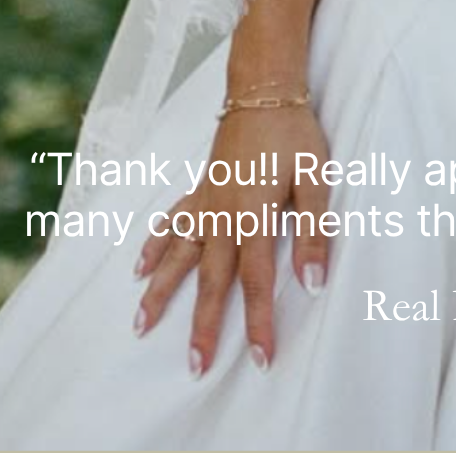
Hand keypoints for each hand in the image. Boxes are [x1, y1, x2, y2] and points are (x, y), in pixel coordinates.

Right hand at [132, 102, 332, 377]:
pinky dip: (155, 243)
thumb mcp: (316, 178)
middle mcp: (223, 213)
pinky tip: (139, 266)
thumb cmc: (294, 132)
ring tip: (141, 325)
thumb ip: (314, 231)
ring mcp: (207, 200)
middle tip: (194, 366)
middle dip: (203, 325)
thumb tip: (313, 282)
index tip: (261, 358)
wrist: (264, 88)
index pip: (257, 280)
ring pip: (179, 254)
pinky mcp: (201, 187)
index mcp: (255, 214)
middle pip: (212, 279)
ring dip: (161, 291)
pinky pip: (172, 220)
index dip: (260, 321)